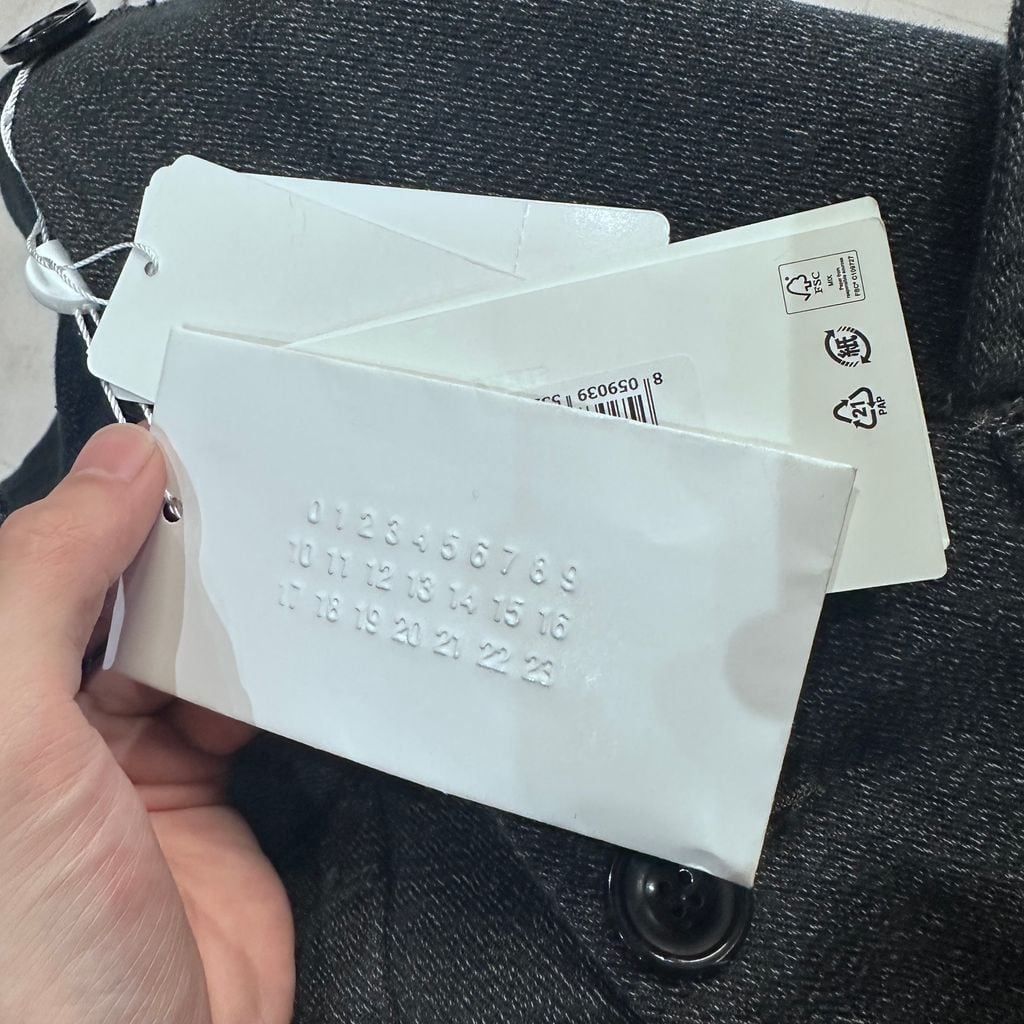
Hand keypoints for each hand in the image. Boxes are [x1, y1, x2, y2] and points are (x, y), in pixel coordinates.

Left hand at [0, 425, 293, 1023]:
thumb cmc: (30, 963)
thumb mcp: (8, 738)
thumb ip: (44, 587)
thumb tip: (112, 472)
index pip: (25, 570)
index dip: (81, 508)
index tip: (149, 459)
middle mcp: (32, 732)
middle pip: (103, 600)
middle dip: (158, 558)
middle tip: (216, 514)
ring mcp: (113, 767)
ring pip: (172, 646)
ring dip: (213, 621)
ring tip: (245, 593)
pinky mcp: (194, 793)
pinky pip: (228, 702)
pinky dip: (255, 678)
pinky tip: (262, 670)